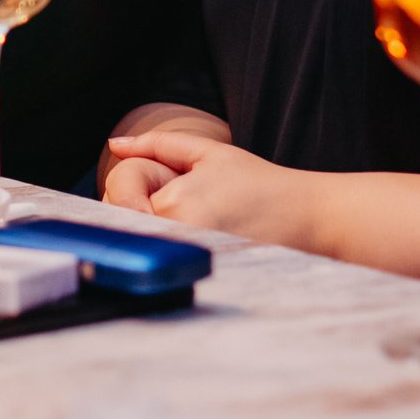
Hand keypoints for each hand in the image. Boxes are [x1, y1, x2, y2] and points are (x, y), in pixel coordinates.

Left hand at [104, 130, 309, 244]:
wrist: (305, 219)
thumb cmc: (259, 184)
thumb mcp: (208, 152)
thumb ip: (157, 144)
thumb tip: (115, 144)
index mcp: (175, 204)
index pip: (121, 184)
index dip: (139, 175)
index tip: (171, 177)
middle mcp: (175, 237)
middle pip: (119, 213)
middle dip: (138, 199)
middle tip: (185, 197)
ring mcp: (184, 261)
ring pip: (136, 236)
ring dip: (149, 222)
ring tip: (195, 215)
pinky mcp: (195, 274)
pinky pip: (159, 257)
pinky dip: (164, 244)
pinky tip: (197, 235)